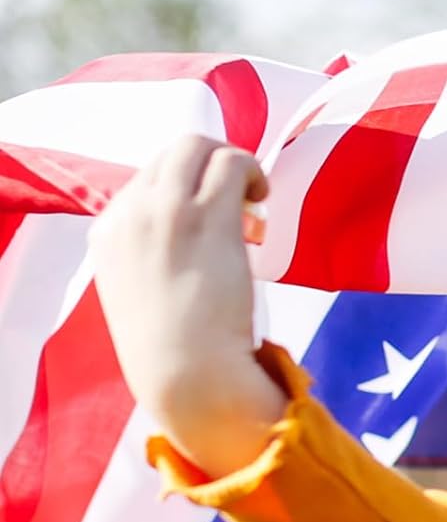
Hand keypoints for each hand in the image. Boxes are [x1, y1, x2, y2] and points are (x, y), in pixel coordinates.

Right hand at [90, 136, 288, 476]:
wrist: (187, 373)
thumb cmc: (175, 349)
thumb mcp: (142, 294)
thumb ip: (153, 259)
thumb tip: (191, 245)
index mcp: (108, 233)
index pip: (144, 182)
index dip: (184, 191)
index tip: (208, 215)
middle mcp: (131, 214)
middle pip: (170, 153)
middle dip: (207, 163)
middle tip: (237, 195)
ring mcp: (168, 212)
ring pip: (199, 148)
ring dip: (232, 162)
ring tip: (253, 195)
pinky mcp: (208, 218)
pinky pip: (230, 164)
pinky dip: (251, 171)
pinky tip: (262, 197)